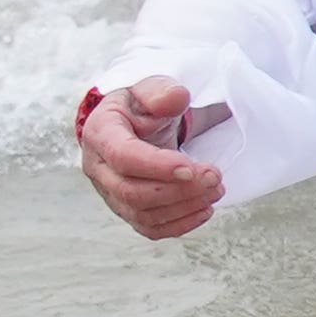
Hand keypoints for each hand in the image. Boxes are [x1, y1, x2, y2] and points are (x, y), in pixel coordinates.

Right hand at [76, 78, 225, 240]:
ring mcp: (110, 192)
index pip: (123, 157)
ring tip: (216, 190)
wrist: (135, 122)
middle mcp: (99, 168)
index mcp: (100, 133)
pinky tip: (204, 210)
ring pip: (142, 214)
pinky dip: (179, 225)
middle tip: (214, 178)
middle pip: (133, 192)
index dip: (158, 166)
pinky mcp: (126, 209)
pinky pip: (149, 228)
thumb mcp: (151, 88)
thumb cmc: (143, 105)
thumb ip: (161, 92)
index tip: (193, 168)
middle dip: (179, 190)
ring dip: (184, 207)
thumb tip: (176, 99)